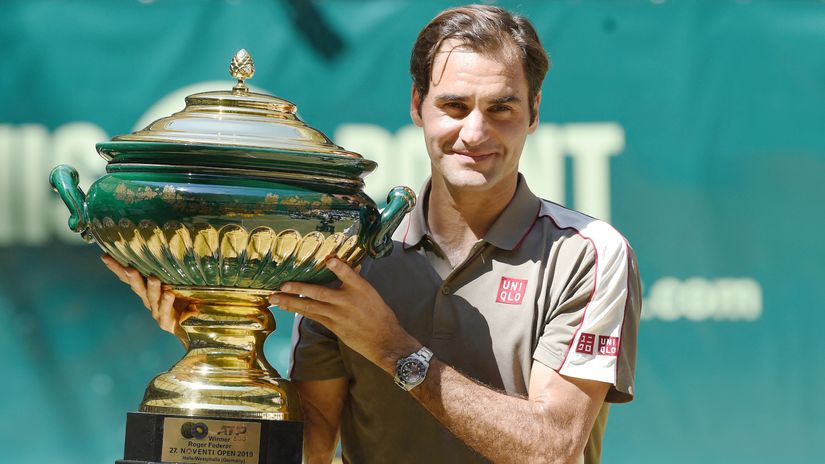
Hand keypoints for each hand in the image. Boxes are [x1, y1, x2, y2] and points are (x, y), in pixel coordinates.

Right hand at [100, 254, 187, 344]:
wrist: (192, 327)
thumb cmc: (185, 299)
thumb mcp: (176, 282)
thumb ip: (171, 269)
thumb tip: (167, 242)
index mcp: (147, 290)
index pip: (129, 278)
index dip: (117, 268)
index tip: (105, 256)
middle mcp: (149, 300)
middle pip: (138, 288)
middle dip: (132, 278)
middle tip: (129, 268)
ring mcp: (157, 312)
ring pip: (152, 299)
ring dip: (152, 288)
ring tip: (153, 278)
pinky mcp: (167, 323)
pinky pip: (166, 311)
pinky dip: (167, 303)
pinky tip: (169, 295)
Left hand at [269, 258, 419, 372]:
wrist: (384, 340)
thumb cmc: (379, 314)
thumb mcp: (370, 293)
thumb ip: (353, 278)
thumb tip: (340, 264)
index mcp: (361, 289)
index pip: (349, 275)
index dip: (339, 267)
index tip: (328, 259)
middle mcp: (348, 301)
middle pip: (320, 293)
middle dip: (299, 289)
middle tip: (282, 285)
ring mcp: (339, 315)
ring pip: (311, 307)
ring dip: (291, 303)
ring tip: (275, 298)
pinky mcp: (334, 326)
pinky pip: (314, 316)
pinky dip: (300, 311)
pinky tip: (288, 308)